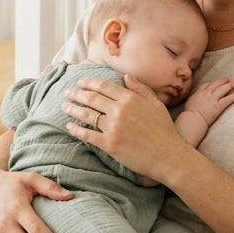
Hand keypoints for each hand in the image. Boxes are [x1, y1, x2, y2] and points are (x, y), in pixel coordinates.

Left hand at [63, 74, 183, 182]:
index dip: (90, 83)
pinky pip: (87, 134)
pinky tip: (69, 126)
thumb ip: (140, 89)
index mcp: (130, 99)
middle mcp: (120, 110)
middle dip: (77, 94)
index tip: (81, 83)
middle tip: (67, 93)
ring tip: (64, 107)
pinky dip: (76, 129)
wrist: (168, 156)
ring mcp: (113, 127)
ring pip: (87, 115)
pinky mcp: (109, 144)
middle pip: (92, 98)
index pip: (104, 86)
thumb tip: (126, 76)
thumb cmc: (164, 130)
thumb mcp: (156, 104)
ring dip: (73, 109)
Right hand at [182, 78, 233, 125]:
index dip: (211, 83)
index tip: (214, 83)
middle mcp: (206, 94)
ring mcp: (212, 99)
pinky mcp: (218, 106)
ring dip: (229, 85)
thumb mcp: (189, 103)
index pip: (205, 85)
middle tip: (227, 79)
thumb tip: (194, 101)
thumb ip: (193, 100)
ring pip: (222, 89)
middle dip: (222, 81)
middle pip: (215, 84)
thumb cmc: (189, 114)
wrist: (193, 119)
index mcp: (198, 94)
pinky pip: (227, 99)